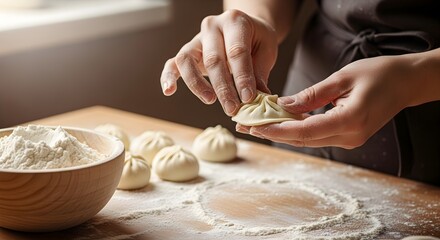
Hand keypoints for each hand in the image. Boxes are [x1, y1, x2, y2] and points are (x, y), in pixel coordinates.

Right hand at [160, 10, 277, 115]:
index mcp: (235, 22)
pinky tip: (169, 91)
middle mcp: (212, 27)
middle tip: (232, 108)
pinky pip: (172, 63)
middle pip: (213, 59)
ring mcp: (196, 39)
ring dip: (197, 84)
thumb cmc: (256, 40)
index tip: (248, 98)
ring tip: (210, 100)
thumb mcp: (266, 49)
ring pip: (187, 61)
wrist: (244, 29)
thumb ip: (260, 72)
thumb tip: (260, 98)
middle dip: (223, 87)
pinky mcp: (186, 52)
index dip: (242, 77)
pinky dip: (168, 77)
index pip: (237, 52)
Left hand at [237, 55, 416, 148]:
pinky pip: (316, 135)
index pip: (304, 131)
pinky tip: (280, 121)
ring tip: (256, 122)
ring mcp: (349, 140)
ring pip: (307, 139)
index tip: (254, 126)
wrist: (407, 83)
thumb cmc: (379, 74)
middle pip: (302, 139)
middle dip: (272, 133)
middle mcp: (349, 136)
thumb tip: (283, 106)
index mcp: (350, 120)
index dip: (276, 131)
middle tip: (245, 124)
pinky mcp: (347, 137)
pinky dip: (296, 129)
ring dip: (281, 132)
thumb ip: (311, 95)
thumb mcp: (342, 78)